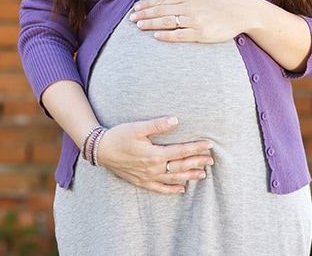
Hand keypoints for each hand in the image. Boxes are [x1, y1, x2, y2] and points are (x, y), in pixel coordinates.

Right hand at [96, 116, 213, 194]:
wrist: (100, 150)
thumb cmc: (118, 136)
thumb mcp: (137, 128)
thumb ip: (157, 125)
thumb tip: (175, 120)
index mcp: (154, 154)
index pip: (181, 151)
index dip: (196, 148)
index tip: (209, 144)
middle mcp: (153, 168)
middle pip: (180, 166)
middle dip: (197, 162)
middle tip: (212, 160)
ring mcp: (147, 177)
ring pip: (173, 178)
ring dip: (189, 176)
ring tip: (203, 175)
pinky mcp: (141, 182)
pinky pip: (159, 189)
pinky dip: (172, 190)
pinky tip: (182, 190)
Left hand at [130, 0, 257, 42]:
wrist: (243, 11)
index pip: (163, 0)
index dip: (148, 5)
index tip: (136, 8)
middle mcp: (190, 7)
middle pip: (161, 11)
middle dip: (144, 14)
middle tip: (131, 19)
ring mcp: (195, 21)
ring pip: (167, 22)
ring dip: (151, 24)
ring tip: (138, 25)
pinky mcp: (201, 34)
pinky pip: (180, 35)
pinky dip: (167, 35)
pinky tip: (156, 36)